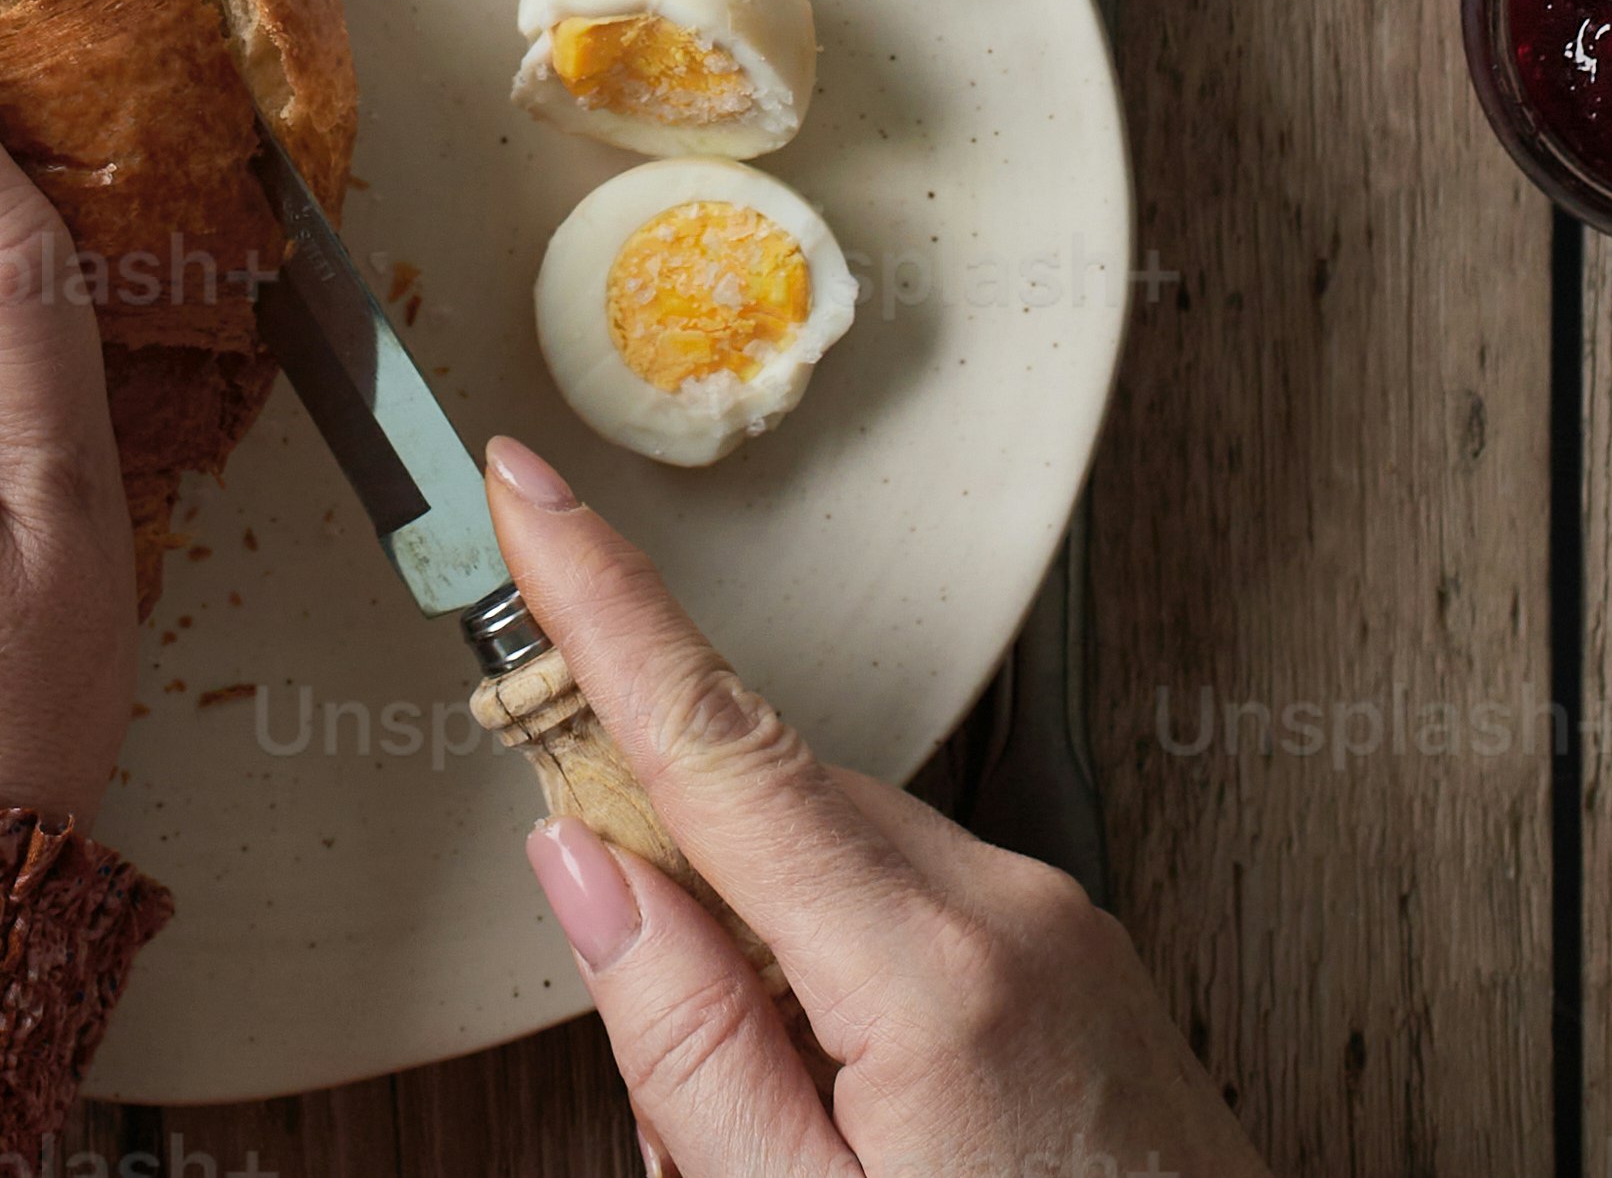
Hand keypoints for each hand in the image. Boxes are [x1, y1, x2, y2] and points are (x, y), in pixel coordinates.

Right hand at [484, 446, 1272, 1177]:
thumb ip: (685, 1046)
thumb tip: (586, 863)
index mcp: (933, 976)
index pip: (718, 744)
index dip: (602, 608)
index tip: (530, 498)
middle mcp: (1008, 911)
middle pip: (763, 816)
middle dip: (675, 908)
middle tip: (682, 1112)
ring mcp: (1059, 925)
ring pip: (830, 868)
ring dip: (765, 970)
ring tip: (799, 1157)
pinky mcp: (1081, 955)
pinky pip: (912, 909)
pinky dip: (845, 981)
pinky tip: (862, 1126)